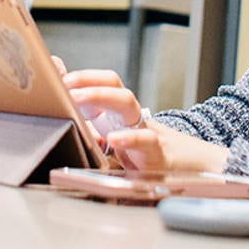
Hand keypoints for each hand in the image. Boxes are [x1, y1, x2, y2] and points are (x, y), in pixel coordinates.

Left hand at [55, 60, 227, 172]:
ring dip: (101, 95)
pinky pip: (145, 141)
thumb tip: (66, 101)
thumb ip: (90, 120)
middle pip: (114, 85)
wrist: (189, 171)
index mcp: (118, 113)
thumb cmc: (143, 155)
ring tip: (78, 99)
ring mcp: (143, 132)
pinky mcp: (155, 154)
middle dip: (89, 79)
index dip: (83, 77)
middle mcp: (130, 117)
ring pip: (127, 103)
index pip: (104, 82)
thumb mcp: (113, 140)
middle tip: (65, 84)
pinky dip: (129, 139)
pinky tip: (113, 140)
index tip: (58, 77)